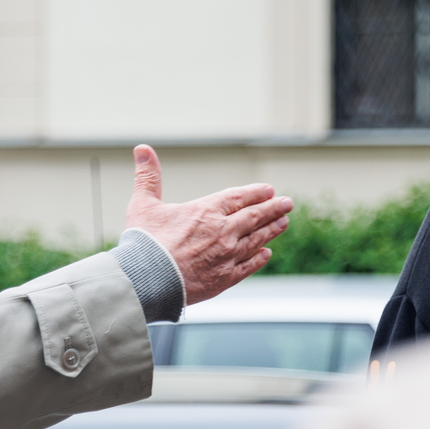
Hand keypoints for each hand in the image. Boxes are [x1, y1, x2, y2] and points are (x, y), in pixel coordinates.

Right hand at [124, 146, 291, 303]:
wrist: (147, 281)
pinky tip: (266, 253)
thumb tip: (142, 148)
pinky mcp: (225, 279)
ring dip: (271, 230)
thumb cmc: (144, 243)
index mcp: (206, 211)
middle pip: (254, 217)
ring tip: (284, 223)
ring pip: (256, 240)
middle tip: (287, 204)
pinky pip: (248, 266)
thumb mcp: (143, 204)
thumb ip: (147, 177)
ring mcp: (227, 256)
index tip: (269, 190)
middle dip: (273, 209)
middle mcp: (223, 231)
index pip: (238, 197)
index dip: (255, 193)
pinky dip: (259, 258)